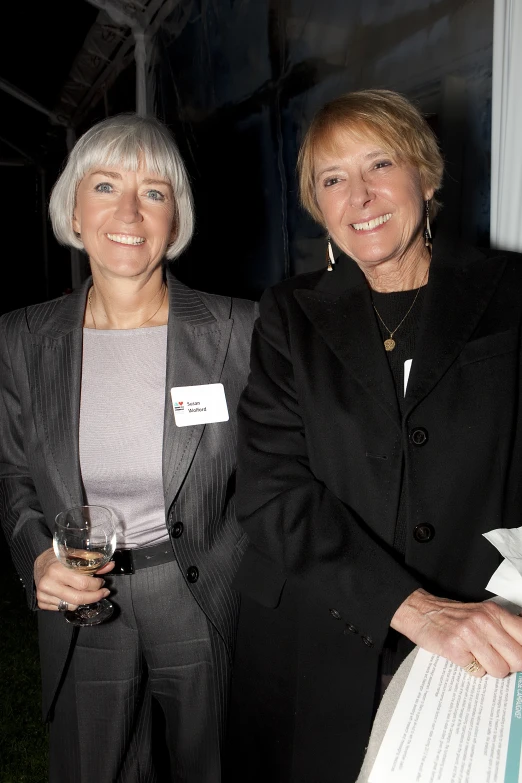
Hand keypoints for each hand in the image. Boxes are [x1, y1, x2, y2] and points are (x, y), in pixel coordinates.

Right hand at [34, 547, 112, 611]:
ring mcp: (43, 594)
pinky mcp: (41, 602)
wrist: (39, 564)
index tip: (102, 582)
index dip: (97, 585)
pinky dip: (71, 603)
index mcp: (57, 569)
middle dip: (95, 597)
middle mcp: (49, 583)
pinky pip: (62, 608)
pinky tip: (73, 594)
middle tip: (103, 592)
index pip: (83, 584)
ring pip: (72, 606)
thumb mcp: (74, 554)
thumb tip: (110, 565)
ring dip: (84, 600)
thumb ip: (92, 561)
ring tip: (87, 592)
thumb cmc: (58, 558)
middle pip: (78, 598)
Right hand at [390, 588, 521, 677]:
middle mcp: (484, 621)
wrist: (419, 611)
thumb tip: (521, 653)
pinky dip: (472, 668)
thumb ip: (504, 629)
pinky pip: (477, 672)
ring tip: (476, 656)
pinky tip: (463, 656)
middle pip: (518, 659)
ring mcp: (469, 634)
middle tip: (496, 659)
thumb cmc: (452, 616)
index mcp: (494, 612)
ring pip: (500, 669)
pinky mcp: (454, 648)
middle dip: (509, 665)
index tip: (516, 658)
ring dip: (489, 669)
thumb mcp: (482, 614)